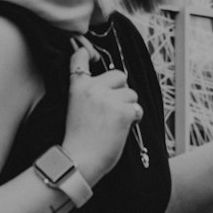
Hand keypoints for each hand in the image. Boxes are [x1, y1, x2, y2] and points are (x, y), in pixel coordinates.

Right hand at [62, 40, 142, 182]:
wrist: (80, 160)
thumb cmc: (79, 138)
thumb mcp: (76, 106)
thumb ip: (90, 91)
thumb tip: (116, 82)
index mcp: (78, 85)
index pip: (79, 57)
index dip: (85, 52)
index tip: (89, 53)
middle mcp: (93, 87)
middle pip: (118, 74)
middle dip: (120, 88)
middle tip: (113, 106)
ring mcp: (109, 99)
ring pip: (130, 93)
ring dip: (128, 106)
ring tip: (115, 122)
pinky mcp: (123, 112)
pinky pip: (137, 108)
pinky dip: (134, 117)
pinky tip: (124, 127)